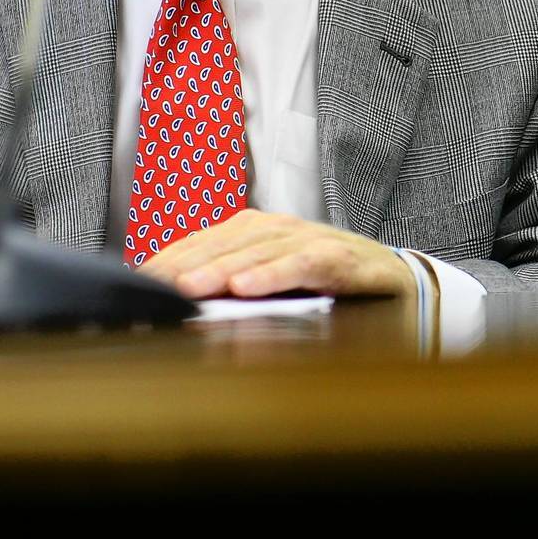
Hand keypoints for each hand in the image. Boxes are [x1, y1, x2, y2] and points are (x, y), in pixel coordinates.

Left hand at [136, 209, 419, 300]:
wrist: (401, 287)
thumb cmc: (333, 290)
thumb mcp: (277, 291)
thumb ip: (236, 295)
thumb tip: (182, 307)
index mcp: (261, 234)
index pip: (206, 241)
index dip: (172, 258)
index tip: (137, 282)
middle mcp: (284, 230)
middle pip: (227, 242)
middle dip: (188, 263)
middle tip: (154, 287)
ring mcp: (315, 240)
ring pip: (262, 249)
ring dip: (223, 267)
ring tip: (190, 288)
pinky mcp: (344, 259)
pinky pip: (305, 263)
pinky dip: (275, 273)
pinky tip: (248, 287)